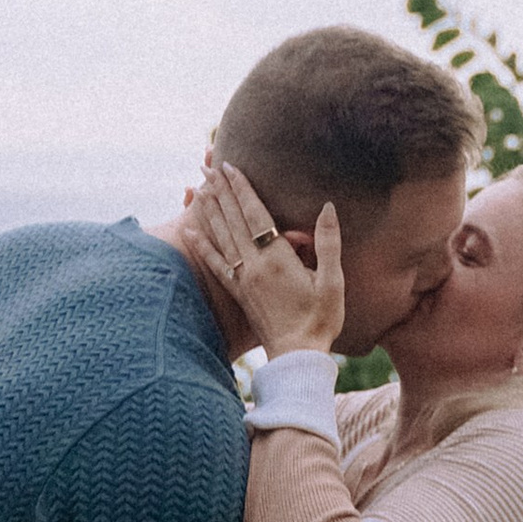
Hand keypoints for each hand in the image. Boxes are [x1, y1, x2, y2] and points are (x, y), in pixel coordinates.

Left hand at [191, 158, 343, 354]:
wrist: (297, 356)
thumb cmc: (320, 319)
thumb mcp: (332, 281)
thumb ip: (328, 243)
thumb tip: (327, 208)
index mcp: (278, 258)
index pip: (255, 214)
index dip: (242, 189)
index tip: (230, 166)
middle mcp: (254, 265)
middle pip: (233, 220)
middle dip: (220, 190)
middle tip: (206, 165)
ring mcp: (242, 278)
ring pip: (221, 236)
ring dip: (209, 210)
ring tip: (199, 185)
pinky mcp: (237, 292)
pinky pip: (215, 263)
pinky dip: (201, 244)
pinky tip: (189, 229)